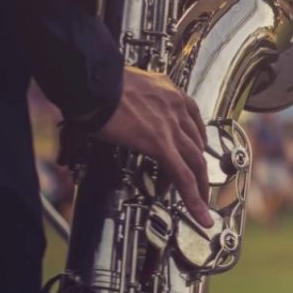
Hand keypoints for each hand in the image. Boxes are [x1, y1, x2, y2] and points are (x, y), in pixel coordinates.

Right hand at [96, 67, 212, 227]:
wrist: (91, 80)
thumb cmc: (95, 82)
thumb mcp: (120, 86)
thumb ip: (124, 102)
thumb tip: (103, 113)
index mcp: (168, 91)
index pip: (191, 119)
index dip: (194, 140)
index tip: (193, 152)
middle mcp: (176, 106)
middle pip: (197, 143)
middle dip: (201, 166)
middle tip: (201, 183)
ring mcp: (171, 125)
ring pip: (195, 161)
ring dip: (200, 184)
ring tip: (200, 203)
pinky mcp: (160, 142)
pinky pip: (183, 175)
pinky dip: (193, 197)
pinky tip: (198, 212)